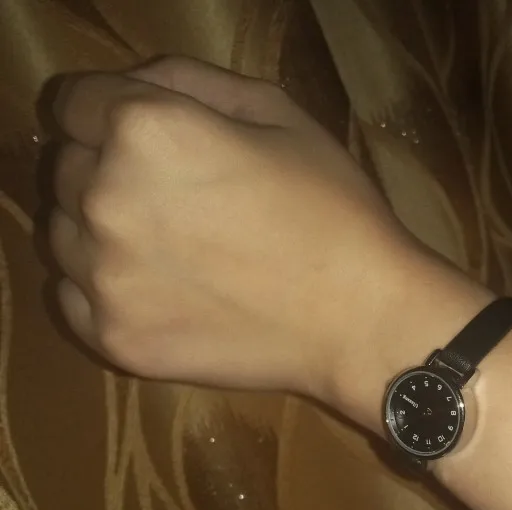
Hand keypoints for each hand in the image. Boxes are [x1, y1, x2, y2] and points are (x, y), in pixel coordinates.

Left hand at [49, 56, 415, 398]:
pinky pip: (72, 299)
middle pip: (63, 168)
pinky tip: (158, 293)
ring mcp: (105, 279)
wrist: (358, 318)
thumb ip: (188, 79)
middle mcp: (105, 200)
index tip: (141, 139)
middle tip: (169, 200)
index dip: (108, 114)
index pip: (72, 102)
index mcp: (144, 131)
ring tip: (168, 251)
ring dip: (100, 233)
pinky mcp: (115, 339)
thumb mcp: (277, 113)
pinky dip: (103, 290)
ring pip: (63, 236)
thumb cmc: (332, 210)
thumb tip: (133, 85)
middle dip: (104, 171)